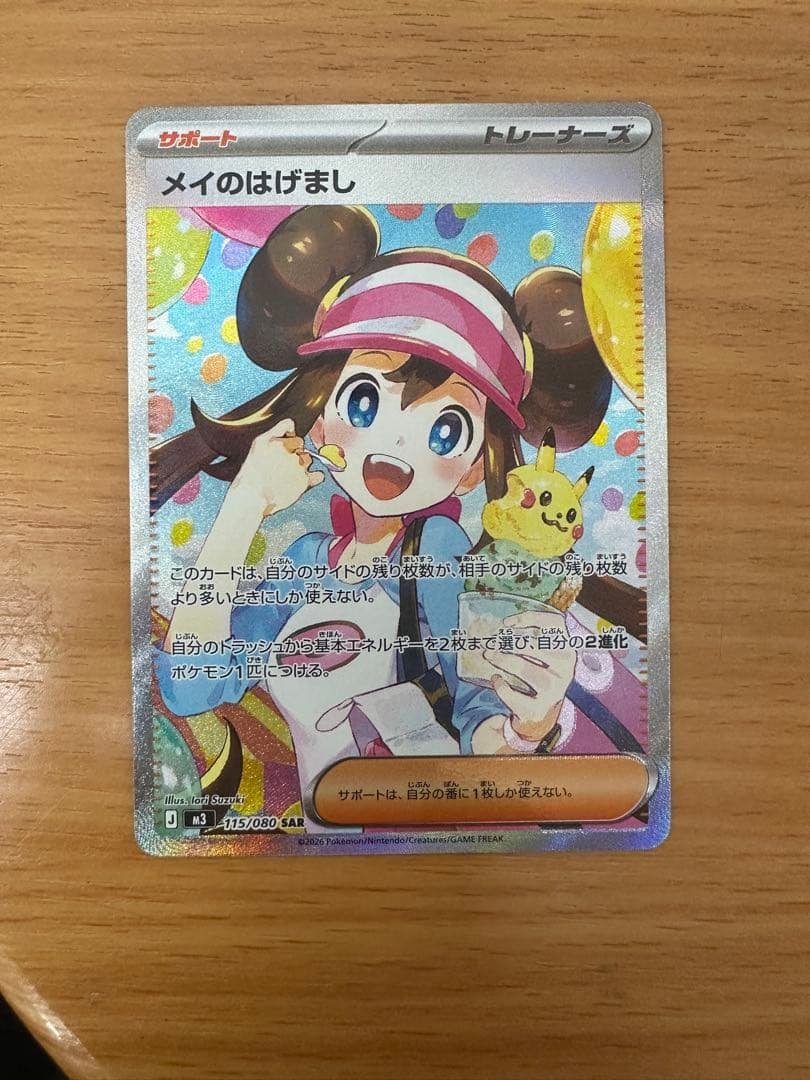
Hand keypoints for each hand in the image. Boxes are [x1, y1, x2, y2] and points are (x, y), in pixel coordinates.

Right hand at [232, 418, 322, 516]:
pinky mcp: (304, 480)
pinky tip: (301, 481)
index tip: (282, 446)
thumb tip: (292, 426)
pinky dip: (313, 477)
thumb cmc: (250, 476)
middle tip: (281, 466)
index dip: (287, 436)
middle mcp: (288, 450)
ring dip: (301, 465)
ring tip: (286, 476)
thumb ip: (274, 433)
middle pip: (300, 444)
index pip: (289, 425)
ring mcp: (298, 465)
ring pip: (308, 459)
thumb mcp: (257, 446)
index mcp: (274, 440)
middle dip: (293, 452)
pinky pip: (318, 475)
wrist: (251, 498)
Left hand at [484, 609, 575, 743]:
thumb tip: (502, 627)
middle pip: (539, 647)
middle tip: (492, 642)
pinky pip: (519, 698)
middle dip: (512, 642)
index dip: (531, 619)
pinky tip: (496, 679)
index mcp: (566, 649)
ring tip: (489, 655)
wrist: (538, 712)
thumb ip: (528, 637)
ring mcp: (555, 689)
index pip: (555, 624)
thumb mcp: (539, 654)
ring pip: (529, 671)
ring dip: (505, 661)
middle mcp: (565, 668)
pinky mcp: (540, 708)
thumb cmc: (536, 674)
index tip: (506, 622)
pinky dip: (504, 689)